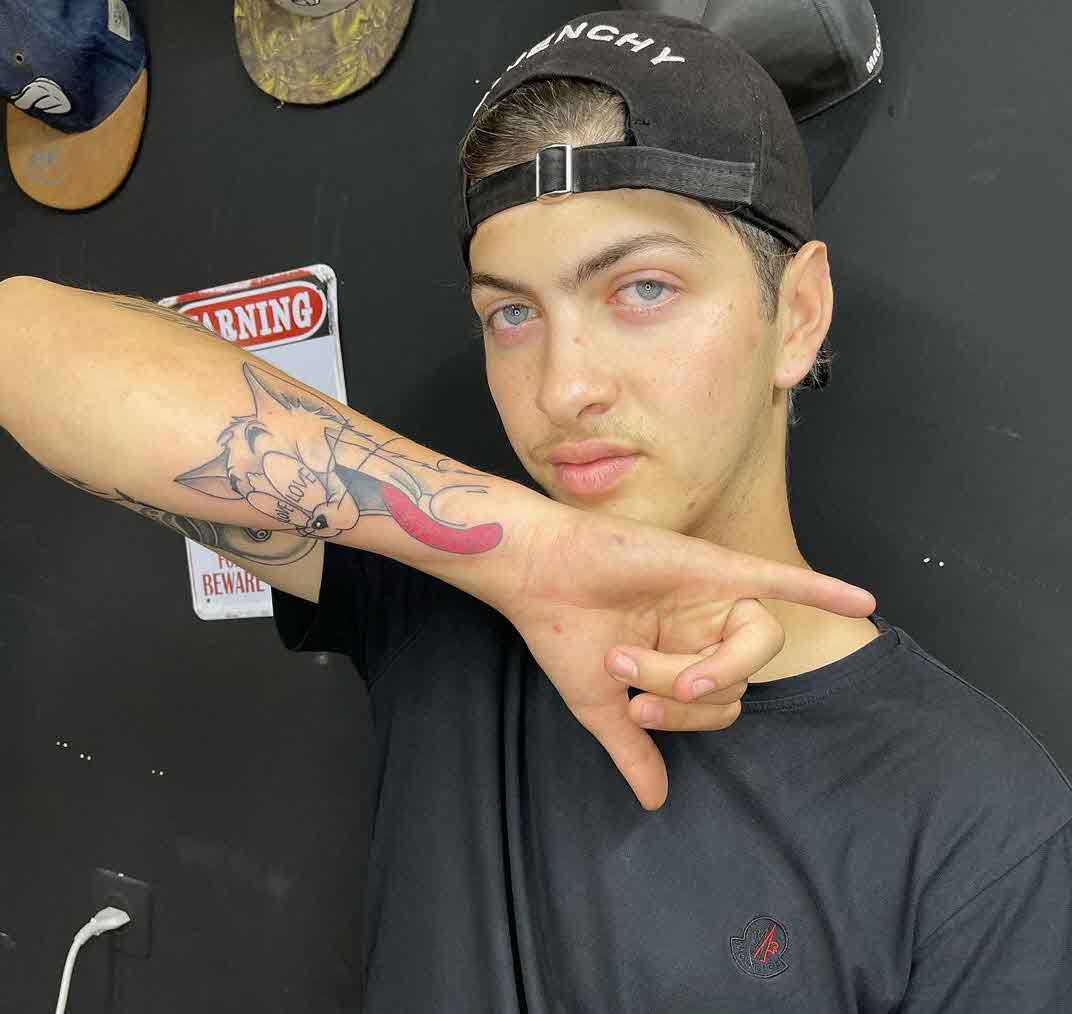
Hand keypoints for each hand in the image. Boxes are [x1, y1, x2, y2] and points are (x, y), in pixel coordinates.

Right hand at [496, 506, 875, 811]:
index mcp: (683, 657)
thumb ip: (636, 750)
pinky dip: (823, 590)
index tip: (635, 712)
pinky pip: (780, 580)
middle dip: (687, 693)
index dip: (687, 719)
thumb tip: (654, 802)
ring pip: (757, 643)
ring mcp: (712, 595)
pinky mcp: (711, 566)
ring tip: (665, 670)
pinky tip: (863, 602)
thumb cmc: (562, 634)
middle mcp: (705, 626)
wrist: (537, 578)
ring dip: (715, 667)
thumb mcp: (601, 705)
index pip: (721, 705)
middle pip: (741, 679)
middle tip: (634, 681)